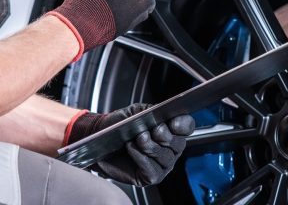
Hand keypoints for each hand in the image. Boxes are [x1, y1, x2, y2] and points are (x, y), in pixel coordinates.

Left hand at [64, 104, 195, 186]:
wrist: (100, 140)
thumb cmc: (118, 126)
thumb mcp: (135, 112)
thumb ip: (150, 110)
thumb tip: (161, 114)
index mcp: (171, 130)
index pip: (187, 127)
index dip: (183, 125)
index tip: (173, 122)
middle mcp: (170, 148)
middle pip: (178, 143)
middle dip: (165, 135)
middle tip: (152, 130)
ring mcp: (163, 164)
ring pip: (165, 157)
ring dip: (151, 147)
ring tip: (138, 138)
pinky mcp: (151, 176)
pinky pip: (152, 169)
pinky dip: (141, 158)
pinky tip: (131, 149)